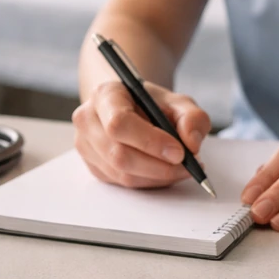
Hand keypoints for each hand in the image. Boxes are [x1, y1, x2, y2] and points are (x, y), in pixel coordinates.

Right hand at [73, 81, 210, 188]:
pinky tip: (164, 171)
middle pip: (119, 154)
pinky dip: (149, 182)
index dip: (150, 141)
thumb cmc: (151, 104)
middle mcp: (88, 120)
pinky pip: (122, 184)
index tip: (179, 152)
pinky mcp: (93, 167)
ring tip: (181, 168)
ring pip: (122, 174)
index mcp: (105, 95)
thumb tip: (191, 143)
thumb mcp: (177, 102)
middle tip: (187, 166)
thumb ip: (192, 117)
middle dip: (159, 166)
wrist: (131, 108)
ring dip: (157, 177)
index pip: (119, 123)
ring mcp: (86, 146)